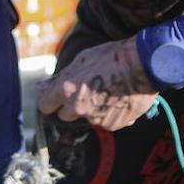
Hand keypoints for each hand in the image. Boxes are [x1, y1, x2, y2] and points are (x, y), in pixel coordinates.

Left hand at [38, 38, 158, 131]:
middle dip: (72, 105)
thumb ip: (60, 78)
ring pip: (87, 117)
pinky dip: (109, 113)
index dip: (51, 101)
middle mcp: (78, 107)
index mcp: (67, 89)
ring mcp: (95, 118)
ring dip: (93, 109)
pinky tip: (118, 98)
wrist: (143, 65)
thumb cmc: (111, 58)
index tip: (56, 98)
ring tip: (107, 90)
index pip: (45, 106)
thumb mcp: (81, 60)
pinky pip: (105, 121)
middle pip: (65, 115)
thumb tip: (41, 88)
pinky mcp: (112, 125)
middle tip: (87, 90)